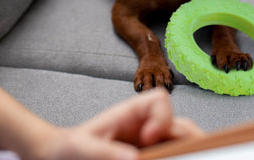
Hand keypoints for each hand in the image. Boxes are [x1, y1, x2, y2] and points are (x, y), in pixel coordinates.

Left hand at [40, 88, 203, 159]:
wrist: (64, 157)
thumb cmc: (71, 147)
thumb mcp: (82, 148)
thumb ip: (104, 152)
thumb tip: (133, 158)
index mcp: (131, 113)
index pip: (159, 100)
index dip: (162, 116)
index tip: (149, 138)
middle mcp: (145, 126)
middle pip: (179, 124)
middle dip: (188, 140)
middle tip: (184, 158)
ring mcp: (150, 144)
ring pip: (180, 143)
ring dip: (185, 153)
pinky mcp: (150, 156)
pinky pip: (171, 156)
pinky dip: (175, 159)